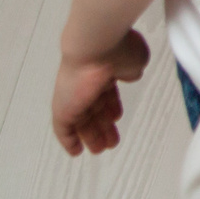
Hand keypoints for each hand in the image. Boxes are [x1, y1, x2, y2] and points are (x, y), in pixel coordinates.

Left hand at [53, 29, 150, 156]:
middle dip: (103, 126)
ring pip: (83, 120)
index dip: (112, 107)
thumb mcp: (135, 62)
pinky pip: (65, 128)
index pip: (106, 94)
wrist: (97, 46)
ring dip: (92, 136)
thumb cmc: (118, 49)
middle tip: (111, 140)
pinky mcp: (64, 108)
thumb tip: (127, 75)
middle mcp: (87, 84)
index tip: (116, 118)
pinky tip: (76, 151)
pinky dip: (70, 140)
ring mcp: (75, 96)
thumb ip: (131, 72)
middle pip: (94, 109)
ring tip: (101, 149)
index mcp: (104, 72)